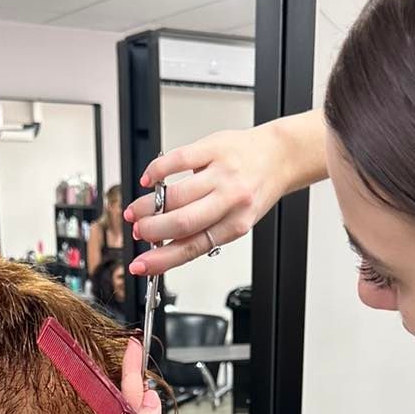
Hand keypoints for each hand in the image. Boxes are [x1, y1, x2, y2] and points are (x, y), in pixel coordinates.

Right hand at [124, 124, 288, 277]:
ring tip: (137, 211)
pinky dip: (156, 172)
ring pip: (176, 195)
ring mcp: (221, 174)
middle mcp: (230, 200)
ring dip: (148, 206)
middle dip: (152, 231)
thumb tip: (165, 247)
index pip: (192, 247)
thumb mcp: (236, 220)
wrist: (277, 156)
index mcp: (235, 225)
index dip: (161, 260)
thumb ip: (204, 232)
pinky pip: (177, 160)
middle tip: (137, 231)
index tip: (141, 265)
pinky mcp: (213, 148)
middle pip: (182, 222)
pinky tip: (148, 180)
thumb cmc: (254, 190)